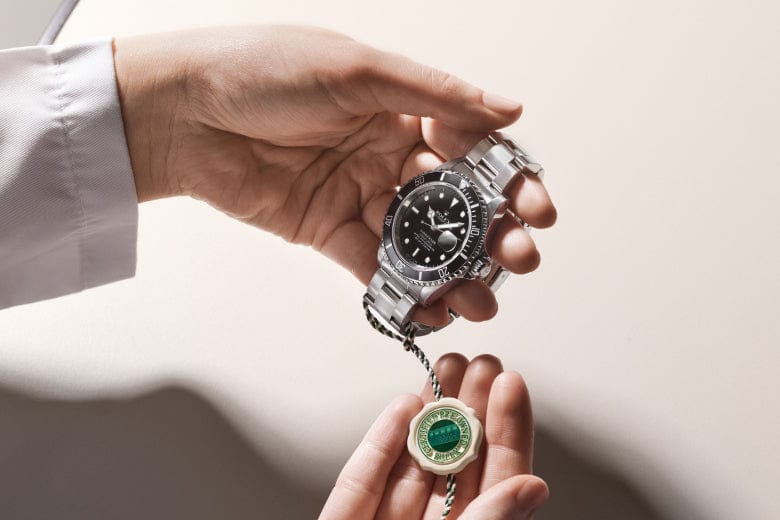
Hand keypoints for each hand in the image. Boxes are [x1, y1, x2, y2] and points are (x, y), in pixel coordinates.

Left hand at [113, 26, 556, 327]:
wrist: (187, 112)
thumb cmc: (264, 72)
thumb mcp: (359, 71)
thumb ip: (436, 97)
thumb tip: (510, 109)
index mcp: (401, 110)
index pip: (472, 150)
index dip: (509, 180)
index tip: (537, 206)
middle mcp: (386, 154)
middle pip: (453, 202)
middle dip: (491, 234)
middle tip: (518, 260)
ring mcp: (359, 195)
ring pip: (419, 241)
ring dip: (453, 272)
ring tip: (481, 299)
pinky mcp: (328, 231)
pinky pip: (373, 267)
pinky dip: (403, 291)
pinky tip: (433, 310)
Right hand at [319, 354, 547, 518]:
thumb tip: (532, 487)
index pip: (498, 474)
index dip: (507, 427)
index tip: (511, 383)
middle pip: (456, 457)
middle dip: (469, 404)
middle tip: (479, 362)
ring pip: (413, 457)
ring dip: (428, 410)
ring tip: (444, 367)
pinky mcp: (348, 517)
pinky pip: (365, 475)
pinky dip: (382, 438)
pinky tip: (403, 406)